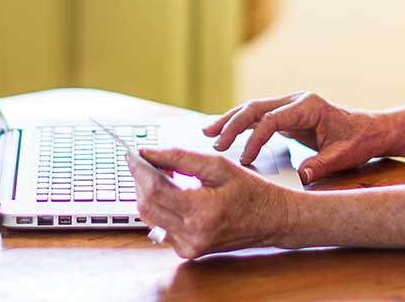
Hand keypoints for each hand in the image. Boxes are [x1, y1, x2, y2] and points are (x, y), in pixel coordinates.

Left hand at [128, 147, 296, 258]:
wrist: (272, 220)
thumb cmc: (251, 192)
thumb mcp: (218, 166)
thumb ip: (181, 158)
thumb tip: (149, 153)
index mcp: (203, 211)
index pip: (155, 190)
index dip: (139, 170)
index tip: (132, 154)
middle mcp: (193, 234)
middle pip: (146, 206)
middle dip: (141, 181)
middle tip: (146, 161)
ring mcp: (189, 246)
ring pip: (150, 217)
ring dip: (149, 194)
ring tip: (165, 175)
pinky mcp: (188, 251)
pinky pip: (161, 227)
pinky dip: (161, 208)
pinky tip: (175, 194)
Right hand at [203, 92, 390, 184]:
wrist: (372, 130)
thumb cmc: (359, 140)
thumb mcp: (343, 155)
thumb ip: (322, 164)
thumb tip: (301, 177)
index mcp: (308, 106)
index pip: (272, 119)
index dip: (255, 139)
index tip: (245, 159)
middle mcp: (296, 101)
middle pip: (255, 107)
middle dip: (232, 124)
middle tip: (214, 142)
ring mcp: (290, 106)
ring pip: (253, 109)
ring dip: (230, 120)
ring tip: (208, 132)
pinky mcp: (287, 115)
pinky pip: (259, 117)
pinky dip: (241, 124)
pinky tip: (224, 132)